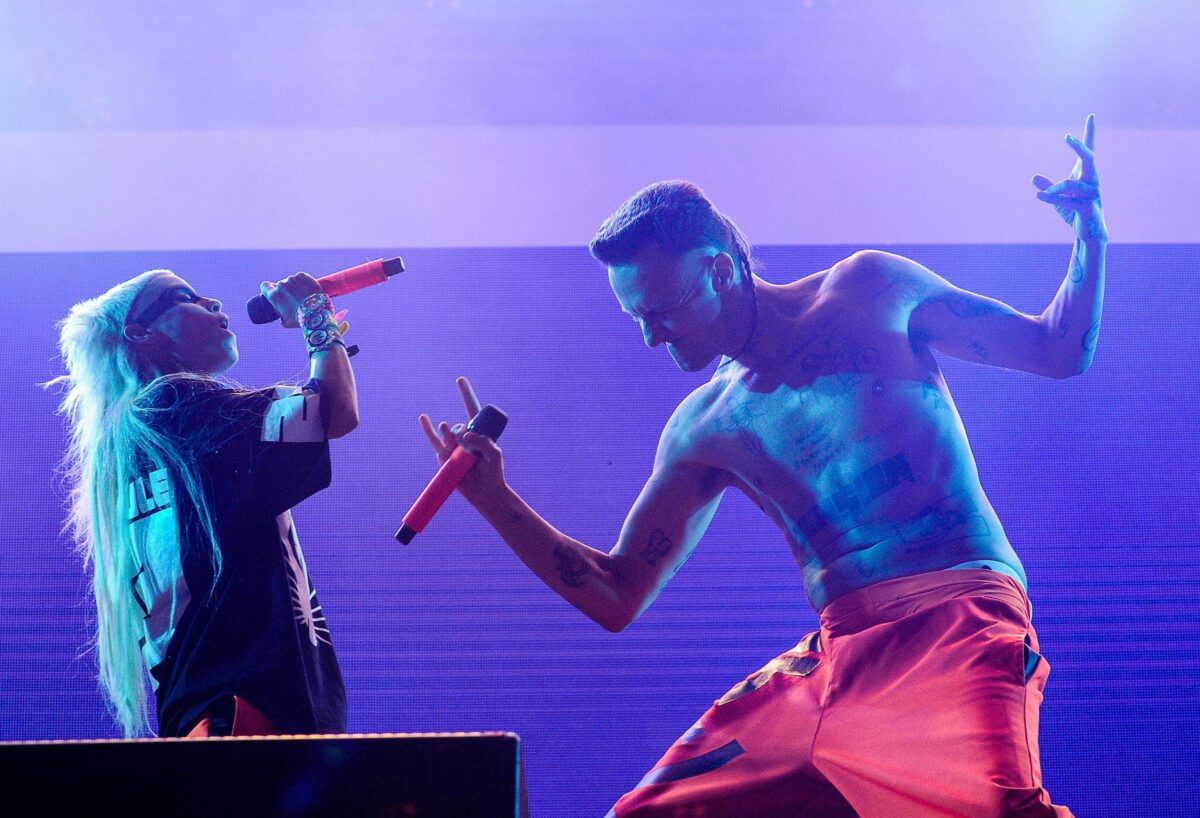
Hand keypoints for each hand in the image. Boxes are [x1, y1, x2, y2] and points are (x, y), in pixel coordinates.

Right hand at [259, 273, 323, 327]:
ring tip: (304, 295)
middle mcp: (281, 285)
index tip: (273, 291)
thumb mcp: (285, 322)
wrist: (317, 312)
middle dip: (285, 290)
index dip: (268, 288)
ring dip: (295, 285)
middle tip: (294, 298)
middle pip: (280, 285)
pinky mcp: (303, 276)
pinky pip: (300, 277)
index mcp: (274, 295)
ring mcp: (292, 279)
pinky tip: (308, 288)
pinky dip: (303, 281)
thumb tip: (281, 316)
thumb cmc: (300, 319)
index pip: (264, 286)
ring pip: (291, 281)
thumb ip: (280, 316)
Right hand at [419, 377, 506, 507]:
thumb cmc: (493, 473)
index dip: (466, 394)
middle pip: (461, 426)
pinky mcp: (443, 455)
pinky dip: (428, 429)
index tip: (460, 380)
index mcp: (480, 433)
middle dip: (464, 435)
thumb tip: (464, 435)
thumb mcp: (495, 455)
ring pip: (448, 433)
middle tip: (471, 451)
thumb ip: (483, 442)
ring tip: (458, 448)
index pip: (472, 409)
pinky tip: (424, 418)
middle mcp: (465, 437)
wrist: (484, 493)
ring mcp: (453, 445)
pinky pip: (434, 440)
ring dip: (451, 436)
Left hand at [1032, 114, 1106, 241]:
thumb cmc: (1075, 211)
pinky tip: (1039, 195)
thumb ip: (1048, 188)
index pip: (1089, 150)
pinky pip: (1068, 200)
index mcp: (1086, 175)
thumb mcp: (1058, 199)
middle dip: (1079, 147)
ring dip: (1053, 188)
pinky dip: (1051, 198)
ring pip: (1070, 183)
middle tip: (1067, 137)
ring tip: (1041, 194)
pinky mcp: (1087, 208)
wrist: (1089, 232)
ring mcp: (1092, 194)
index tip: (1091, 116)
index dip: (1090, 134)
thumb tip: (1033, 177)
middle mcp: (1092, 181)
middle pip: (1089, 158)